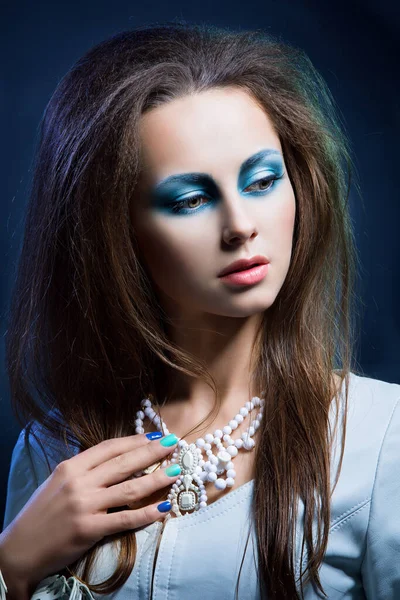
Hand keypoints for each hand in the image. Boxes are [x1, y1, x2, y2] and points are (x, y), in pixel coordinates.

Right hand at [0, 432, 180, 589]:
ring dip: (157, 479)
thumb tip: (118, 459)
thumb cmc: (41, 513)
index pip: (110, 447)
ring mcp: (85, 506)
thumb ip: (85, 470)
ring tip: (176, 471)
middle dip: (152, 451)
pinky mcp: (89, 530)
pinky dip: (148, 513)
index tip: (155, 435)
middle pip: (124, 463)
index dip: (135, 440)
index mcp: (71, 467)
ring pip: (130, 489)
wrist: (19, 549)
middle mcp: (79, 482)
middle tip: (174, 443)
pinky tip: (164, 507)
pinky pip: (125, 520)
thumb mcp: (58, 482)